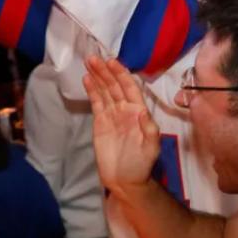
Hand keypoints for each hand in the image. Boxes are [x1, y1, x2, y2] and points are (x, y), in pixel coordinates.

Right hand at [83, 56, 159, 195]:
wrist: (125, 180)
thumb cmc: (141, 164)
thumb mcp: (151, 148)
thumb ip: (149, 131)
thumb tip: (144, 113)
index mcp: (139, 112)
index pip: (130, 88)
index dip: (121, 75)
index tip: (112, 62)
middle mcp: (126, 110)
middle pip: (115, 86)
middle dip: (106, 71)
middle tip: (94, 58)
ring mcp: (113, 115)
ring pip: (105, 91)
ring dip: (98, 76)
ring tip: (89, 61)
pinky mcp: (100, 122)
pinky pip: (97, 102)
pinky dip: (92, 90)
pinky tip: (87, 79)